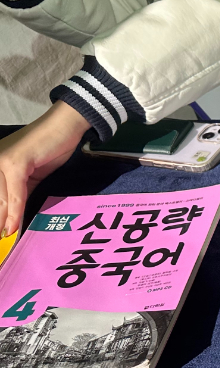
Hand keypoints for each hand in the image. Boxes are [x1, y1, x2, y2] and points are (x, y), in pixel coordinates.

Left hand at [0, 101, 90, 235]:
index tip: (0, 234)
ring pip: (0, 197)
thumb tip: (13, 215)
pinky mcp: (15, 162)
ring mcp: (2, 160)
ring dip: (3, 220)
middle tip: (1, 241)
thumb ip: (20, 191)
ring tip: (5, 238)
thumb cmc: (51, 147)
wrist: (65, 126)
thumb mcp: (32, 174)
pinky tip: (13, 226)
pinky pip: (14, 192)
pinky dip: (14, 210)